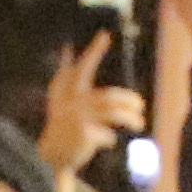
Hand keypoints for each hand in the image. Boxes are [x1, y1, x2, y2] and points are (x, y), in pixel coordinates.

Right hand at [40, 34, 145, 179]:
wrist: (50, 157)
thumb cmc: (62, 125)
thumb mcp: (62, 101)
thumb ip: (66, 79)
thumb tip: (67, 49)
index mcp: (64, 91)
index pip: (79, 68)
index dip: (93, 51)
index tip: (105, 35)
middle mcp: (71, 103)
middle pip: (106, 95)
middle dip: (126, 97)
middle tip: (141, 102)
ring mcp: (77, 117)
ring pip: (113, 115)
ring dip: (129, 119)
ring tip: (139, 124)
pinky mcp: (83, 132)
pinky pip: (107, 134)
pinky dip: (110, 138)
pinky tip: (109, 141)